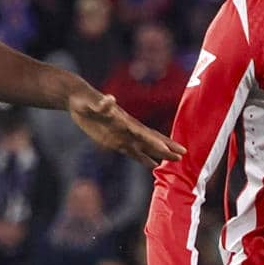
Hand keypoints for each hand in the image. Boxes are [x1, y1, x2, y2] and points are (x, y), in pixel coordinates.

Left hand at [68, 89, 183, 168]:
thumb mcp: (92, 103)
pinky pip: (133, 152)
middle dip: (167, 147)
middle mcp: (128, 130)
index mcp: (125, 121)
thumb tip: (110, 99)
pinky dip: (144, 159)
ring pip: (146, 147)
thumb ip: (102, 104)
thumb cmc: (86, 102)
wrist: (80, 101)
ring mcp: (123, 136)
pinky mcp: (115, 142)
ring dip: (160, 154)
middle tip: (184, 154)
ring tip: (176, 161)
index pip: (144, 134)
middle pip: (151, 140)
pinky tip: (154, 166)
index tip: (169, 150)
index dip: (156, 142)